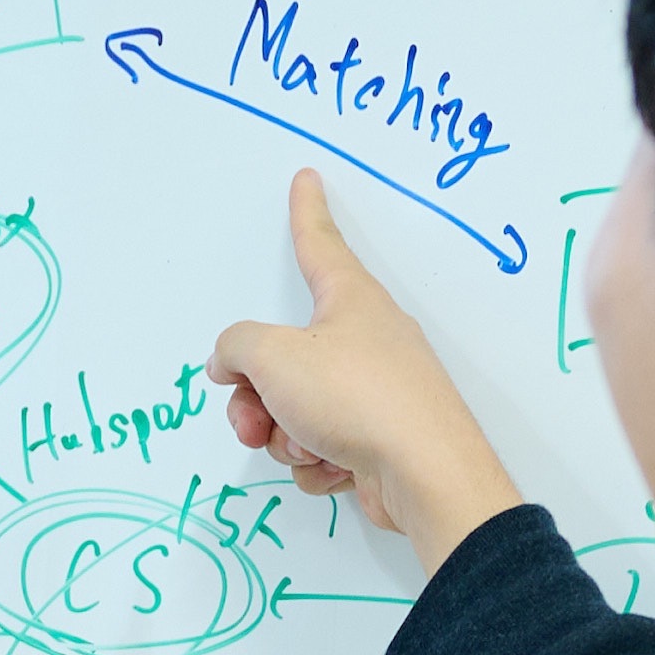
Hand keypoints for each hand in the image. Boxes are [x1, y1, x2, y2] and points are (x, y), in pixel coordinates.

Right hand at [208, 166, 524, 570]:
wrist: (424, 474)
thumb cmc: (358, 398)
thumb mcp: (274, 358)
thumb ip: (237, 348)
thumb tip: (230, 362)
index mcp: (350, 300)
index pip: (318, 245)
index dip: (305, 212)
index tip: (307, 180)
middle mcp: (368, 338)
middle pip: (286, 353)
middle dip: (257, 393)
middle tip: (252, 418)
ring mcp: (377, 390)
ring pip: (299, 406)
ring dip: (285, 433)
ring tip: (303, 445)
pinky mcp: (381, 438)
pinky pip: (324, 445)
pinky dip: (317, 461)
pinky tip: (332, 467)